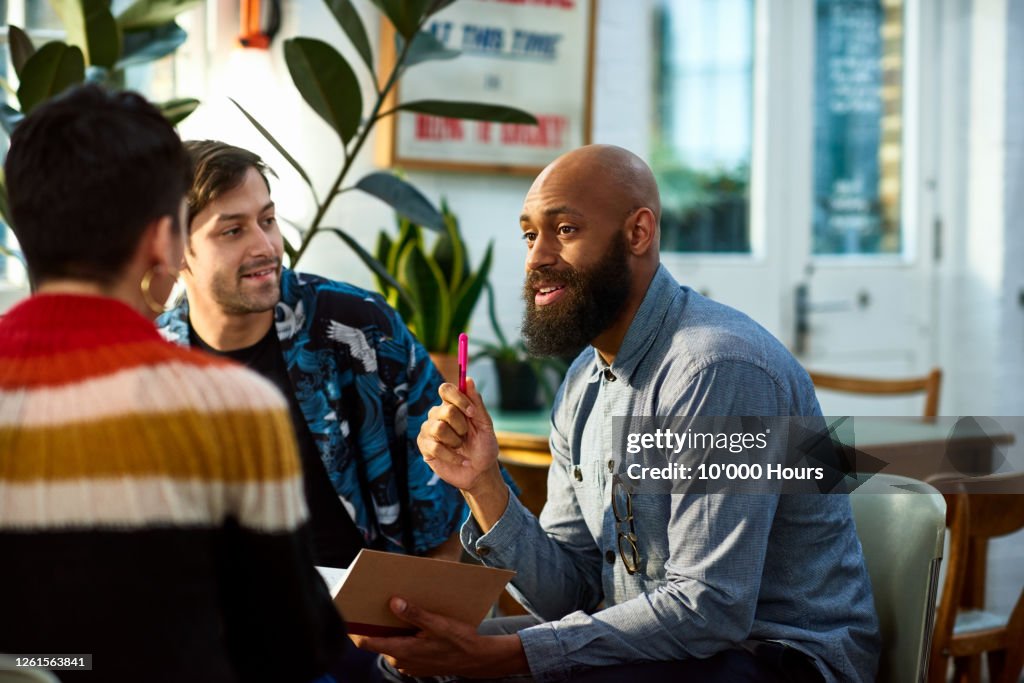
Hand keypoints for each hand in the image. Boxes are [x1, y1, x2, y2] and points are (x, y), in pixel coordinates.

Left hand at [352, 597, 527, 677]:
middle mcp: (401, 660)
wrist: (476, 659)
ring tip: (396, 607)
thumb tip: (393, 602)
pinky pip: (401, 647)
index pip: (366, 642)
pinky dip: (402, 635)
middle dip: (376, 622)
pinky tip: (412, 622)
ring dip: (391, 628)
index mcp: (403, 650)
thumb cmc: (459, 641)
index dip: (354, 628)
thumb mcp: (439, 624)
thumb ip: (415, 614)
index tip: (348, 612)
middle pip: (378, 639)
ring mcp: (407, 664)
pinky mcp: (415, 664)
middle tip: (376, 600)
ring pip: (390, 643)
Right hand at [417, 378, 500, 491]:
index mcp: (452, 405)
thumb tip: (468, 380)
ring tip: (460, 447)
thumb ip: (477, 403)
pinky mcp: (424, 446)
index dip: (458, 398)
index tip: (471, 413)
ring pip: (439, 428)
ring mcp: (429, 430)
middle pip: (445, 410)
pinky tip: (459, 459)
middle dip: (462, 426)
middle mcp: (438, 414)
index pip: (446, 389)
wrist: (480, 472)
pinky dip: (452, 455)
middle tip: (466, 435)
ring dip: (455, 441)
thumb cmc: (483, 446)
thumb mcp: (485, 425)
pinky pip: (435, 447)